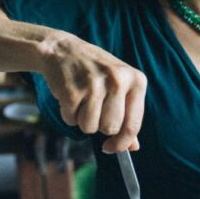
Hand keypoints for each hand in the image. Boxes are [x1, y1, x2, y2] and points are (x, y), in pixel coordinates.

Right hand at [39, 32, 146, 153]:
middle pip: (110, 129)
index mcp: (136, 80)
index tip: (111, 148)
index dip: (122, 143)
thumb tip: (133, 147)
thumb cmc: (95, 71)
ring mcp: (94, 85)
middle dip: (99, 124)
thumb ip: (128, 115)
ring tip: (82, 99)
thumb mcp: (119, 86)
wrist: (63, 50)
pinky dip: (68, 114)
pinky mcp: (72, 91)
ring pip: (90, 128)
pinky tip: (70, 96)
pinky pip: (71, 121)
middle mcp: (117, 81)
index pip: (133, 124)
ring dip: (82, 120)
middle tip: (93, 105)